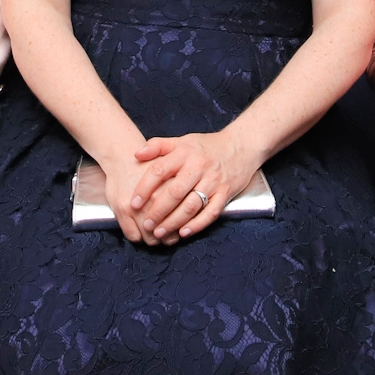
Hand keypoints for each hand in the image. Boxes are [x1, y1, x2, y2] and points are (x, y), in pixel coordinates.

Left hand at [127, 129, 259, 244]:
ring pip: (191, 205)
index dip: (144, 188)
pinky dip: (197, 224)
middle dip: (158, 211)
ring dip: (174, 222)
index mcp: (185, 153)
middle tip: (145, 225)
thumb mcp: (182, 141)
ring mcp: (213, 181)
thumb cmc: (206, 146)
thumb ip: (158, 146)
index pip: (160, 170)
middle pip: (175, 192)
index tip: (134, 203)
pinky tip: (183, 233)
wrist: (241, 146)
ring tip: (159, 233)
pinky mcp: (226, 193)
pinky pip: (211, 212)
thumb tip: (136, 154)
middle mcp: (198, 167)